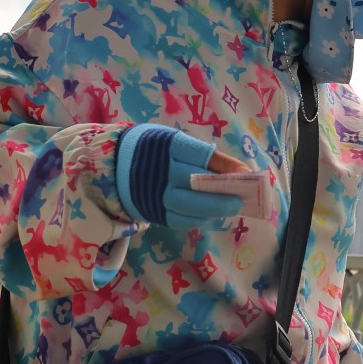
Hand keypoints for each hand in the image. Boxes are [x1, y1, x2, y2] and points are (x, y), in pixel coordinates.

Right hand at [117, 125, 251, 228]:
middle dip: (222, 194)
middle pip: (196, 183)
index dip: (227, 166)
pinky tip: (212, 217)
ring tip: (231, 209)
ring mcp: (153, 191)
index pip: (202, 155)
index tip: (247, 173)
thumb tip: (242, 173)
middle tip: (242, 200)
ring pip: (187, 206)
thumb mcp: (176, 143)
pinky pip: (178, 220)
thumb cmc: (158, 151)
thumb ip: (205, 156)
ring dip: (213, 210)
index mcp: (168, 144)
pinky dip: (198, 220)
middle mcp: (159, 168)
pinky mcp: (151, 210)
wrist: (116, 164)